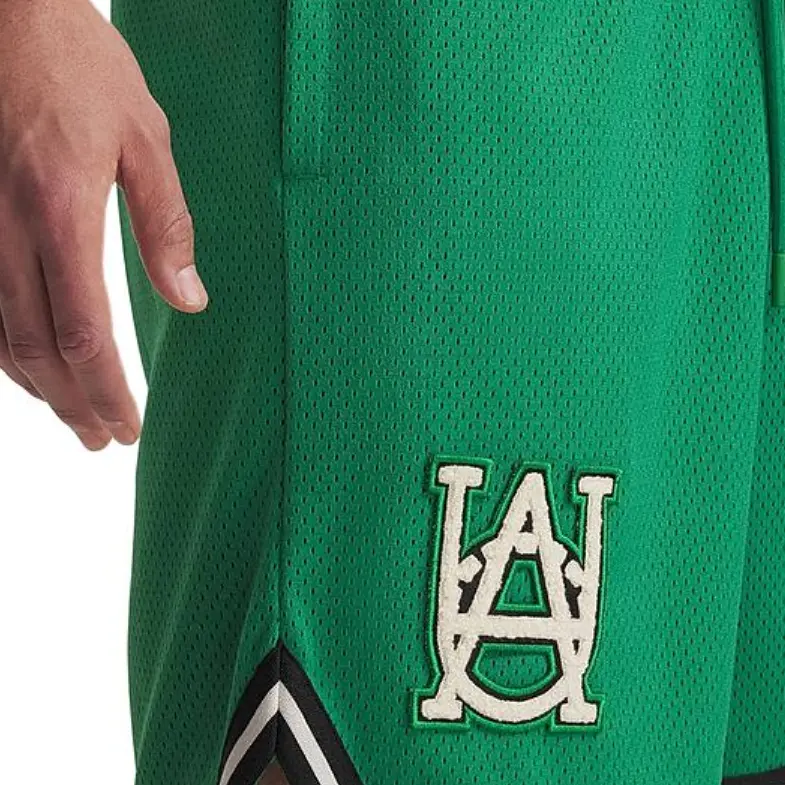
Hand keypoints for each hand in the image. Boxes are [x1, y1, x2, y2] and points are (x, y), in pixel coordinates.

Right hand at [0, 0, 207, 449]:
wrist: (0, 7)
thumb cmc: (77, 63)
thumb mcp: (144, 137)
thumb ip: (166, 224)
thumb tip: (190, 299)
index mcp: (60, 209)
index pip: (83, 332)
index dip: (105, 389)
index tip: (128, 425)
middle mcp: (4, 227)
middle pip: (36, 348)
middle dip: (73, 403)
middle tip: (104, 439)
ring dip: (37, 386)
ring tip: (73, 417)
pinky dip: (3, 347)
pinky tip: (28, 366)